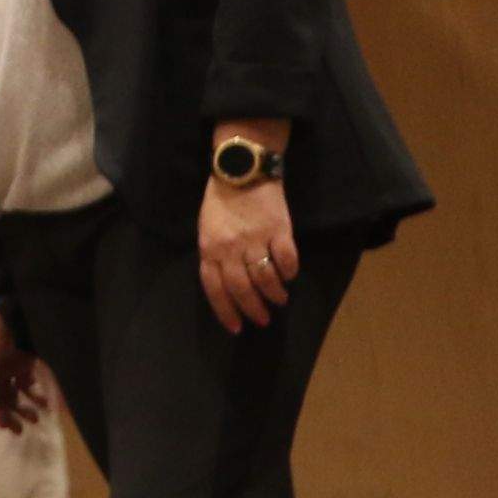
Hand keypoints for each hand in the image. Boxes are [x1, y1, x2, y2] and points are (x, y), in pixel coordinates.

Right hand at [0, 298, 50, 432]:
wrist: (16, 291)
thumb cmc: (0, 312)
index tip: (4, 424)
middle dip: (7, 411)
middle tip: (20, 429)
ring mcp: (6, 361)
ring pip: (11, 389)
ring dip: (20, 404)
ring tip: (35, 417)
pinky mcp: (22, 358)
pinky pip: (25, 380)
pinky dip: (33, 391)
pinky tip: (44, 400)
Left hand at [199, 165, 298, 333]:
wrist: (242, 170)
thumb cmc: (221, 201)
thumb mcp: (207, 229)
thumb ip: (214, 255)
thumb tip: (227, 285)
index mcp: (209, 248)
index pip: (214, 288)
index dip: (225, 310)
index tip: (236, 327)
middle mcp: (230, 247)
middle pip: (241, 288)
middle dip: (252, 308)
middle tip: (263, 320)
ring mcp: (255, 239)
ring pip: (265, 278)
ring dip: (273, 294)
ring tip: (279, 300)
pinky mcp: (279, 230)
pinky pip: (286, 259)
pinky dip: (289, 272)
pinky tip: (289, 276)